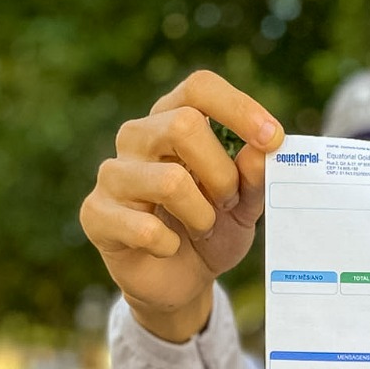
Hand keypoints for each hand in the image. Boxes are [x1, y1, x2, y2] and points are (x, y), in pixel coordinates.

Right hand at [79, 70, 284, 341]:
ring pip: (170, 181)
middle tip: (228, 202)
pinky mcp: (96, 213)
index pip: (200, 88)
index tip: (273, 140)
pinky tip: (168, 248)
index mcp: (173, 119)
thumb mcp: (244, 205)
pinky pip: (145, 229)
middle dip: (221, 173)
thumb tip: (264, 150)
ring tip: (202, 228)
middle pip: (184, 125)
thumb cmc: (212, 230)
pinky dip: (170, 245)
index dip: (239, 108)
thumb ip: (255, 178)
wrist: (180, 280)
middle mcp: (138, 137)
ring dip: (202, 215)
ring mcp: (113, 173)